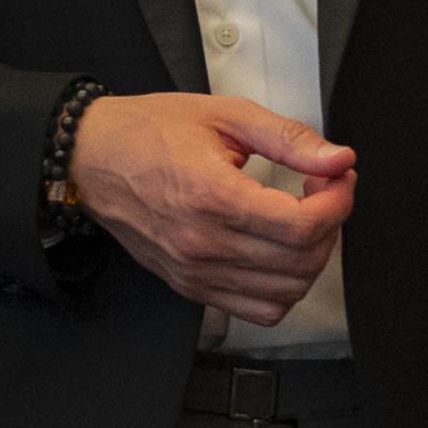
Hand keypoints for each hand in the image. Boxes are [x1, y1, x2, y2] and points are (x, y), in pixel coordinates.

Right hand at [71, 91, 355, 323]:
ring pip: (285, 293)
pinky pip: (257, 311)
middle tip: (321, 191)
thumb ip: (288, 139)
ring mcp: (195, 271)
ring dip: (311, 259)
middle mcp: (202, 243)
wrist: (90, 157)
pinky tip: (277, 253)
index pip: (302, 226)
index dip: (337, 202)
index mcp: (212, 196)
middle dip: (329, 224)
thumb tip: (338, 160)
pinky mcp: (190, 286)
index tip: (337, 178)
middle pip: (301, 262)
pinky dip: (282, 289)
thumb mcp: (224, 115)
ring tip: (300, 221)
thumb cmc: (147, 132)